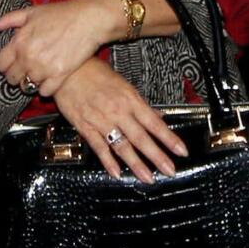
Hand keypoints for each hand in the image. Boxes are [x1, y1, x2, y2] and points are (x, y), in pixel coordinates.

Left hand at [0, 0, 124, 98]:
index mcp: (19, 42)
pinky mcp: (60, 76)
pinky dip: (45, 88)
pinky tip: (49, 78)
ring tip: (38, 73)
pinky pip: (45, 92)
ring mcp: (44, 68)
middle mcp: (29, 58)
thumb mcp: (31, 12)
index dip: (5, 65)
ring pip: (28, 86)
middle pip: (12, 79)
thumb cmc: (60, 14)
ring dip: (31, 81)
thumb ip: (7, 20)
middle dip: (16, 75)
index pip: (0, 65)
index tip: (11, 63)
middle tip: (25, 69)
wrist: (88, 20)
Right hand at [49, 58, 187, 181]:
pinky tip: (117, 173)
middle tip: (169, 170)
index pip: (154, 123)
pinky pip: (99, 147)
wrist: (67, 70)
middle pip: (141, 138)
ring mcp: (101, 120)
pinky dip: (108, 161)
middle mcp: (118, 111)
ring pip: (122, 146)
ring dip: (136, 163)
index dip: (169, 138)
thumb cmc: (94, 73)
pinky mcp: (85, 127)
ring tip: (147, 177)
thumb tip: (158, 116)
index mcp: (130, 99)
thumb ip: (140, 104)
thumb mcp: (123, 84)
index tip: (181, 151)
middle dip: (157, 156)